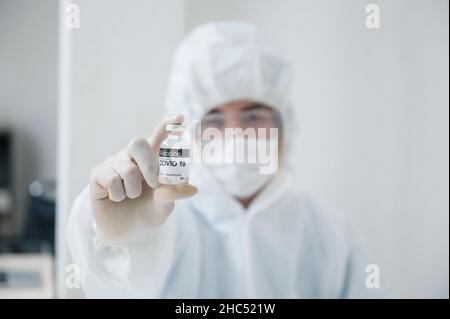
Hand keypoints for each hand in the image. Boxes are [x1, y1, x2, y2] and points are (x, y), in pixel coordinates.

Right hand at [89, 114, 196, 242]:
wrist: (127, 232)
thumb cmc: (148, 211)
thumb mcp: (165, 205)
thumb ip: (174, 193)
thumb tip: (192, 189)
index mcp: (152, 159)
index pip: (159, 137)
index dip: (167, 126)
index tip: (179, 117)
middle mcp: (132, 157)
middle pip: (137, 143)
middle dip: (148, 164)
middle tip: (154, 184)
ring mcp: (113, 163)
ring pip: (127, 169)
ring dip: (133, 190)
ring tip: (131, 196)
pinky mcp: (97, 175)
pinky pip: (110, 180)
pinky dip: (118, 195)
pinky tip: (117, 198)